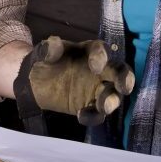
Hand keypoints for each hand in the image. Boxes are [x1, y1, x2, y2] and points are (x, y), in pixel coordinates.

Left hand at [15, 36, 134, 126]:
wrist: (35, 83)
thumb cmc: (44, 62)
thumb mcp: (42, 53)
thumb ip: (48, 49)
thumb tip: (54, 45)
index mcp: (89, 51)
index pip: (101, 50)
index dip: (101, 57)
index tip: (95, 66)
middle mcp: (100, 69)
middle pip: (119, 72)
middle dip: (125, 79)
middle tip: (123, 87)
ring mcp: (97, 89)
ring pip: (113, 95)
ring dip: (111, 101)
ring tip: (103, 106)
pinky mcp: (90, 106)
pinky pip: (97, 113)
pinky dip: (93, 116)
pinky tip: (82, 116)